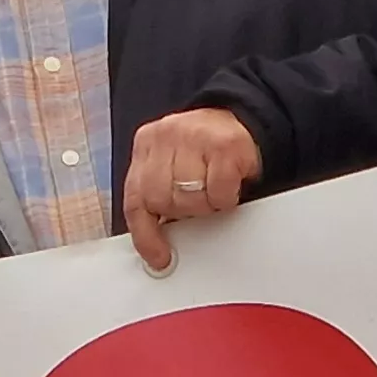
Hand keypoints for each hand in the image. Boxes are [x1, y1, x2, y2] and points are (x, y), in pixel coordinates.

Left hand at [122, 108, 262, 275]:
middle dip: (182, 211)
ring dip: (206, 205)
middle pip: (160, 200)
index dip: (144, 234)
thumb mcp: (171, 166)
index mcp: (146, 145)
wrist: (241, 120)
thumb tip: (158, 239)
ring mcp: (193, 137)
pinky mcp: (223, 144)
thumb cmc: (204, 150)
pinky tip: (228, 185)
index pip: (135, 198)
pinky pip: (218, 193)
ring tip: (212, 190)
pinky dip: (225, 198)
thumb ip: (157, 193)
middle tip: (199, 201)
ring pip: (189, 199)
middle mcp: (165, 137)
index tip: (158, 256)